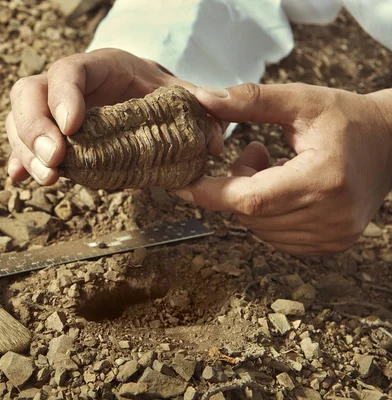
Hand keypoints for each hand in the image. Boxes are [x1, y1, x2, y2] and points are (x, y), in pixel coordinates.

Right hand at [5, 48, 224, 184]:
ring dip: (26, 151)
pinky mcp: (45, 133)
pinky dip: (20, 160)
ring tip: (48, 179)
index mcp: (97, 66)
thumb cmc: (153, 90)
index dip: (64, 96)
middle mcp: (65, 84)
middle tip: (56, 161)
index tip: (73, 127)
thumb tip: (216, 138)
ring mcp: (50, 108)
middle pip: (29, 94)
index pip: (69, 71)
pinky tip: (20, 178)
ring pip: (18, 120)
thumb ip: (196, 107)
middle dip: (36, 129)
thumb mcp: (176, 91)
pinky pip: (21, 142)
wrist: (138, 94)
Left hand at [175, 83, 391, 256]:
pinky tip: (282, 188)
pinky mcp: (331, 244)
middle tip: (254, 153)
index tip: (182, 182)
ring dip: (251, 201)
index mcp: (324, 179)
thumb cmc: (347, 119)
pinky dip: (267, 215)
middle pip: (250, 215)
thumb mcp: (301, 100)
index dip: (211, 192)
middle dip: (235, 186)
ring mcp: (333, 235)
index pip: (250, 199)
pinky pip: (275, 237)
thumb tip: (203, 98)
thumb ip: (251, 101)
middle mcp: (331, 216)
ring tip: (273, 167)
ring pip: (258, 228)